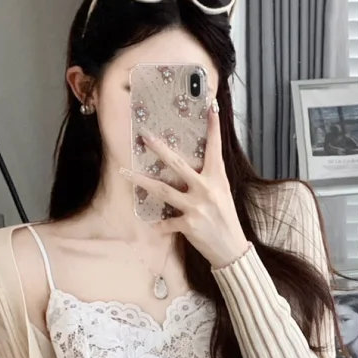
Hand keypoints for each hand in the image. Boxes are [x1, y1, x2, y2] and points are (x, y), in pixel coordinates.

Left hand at [122, 105, 249, 269]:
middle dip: (159, 149)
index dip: (213, 128)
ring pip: (163, 190)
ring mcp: (196, 207)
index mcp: (218, 179)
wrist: (231, 248)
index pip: (215, 149)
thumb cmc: (226, 218)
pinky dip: (160, 225)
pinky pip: (167, 222)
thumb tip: (195, 163)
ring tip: (126, 172)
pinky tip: (153, 226)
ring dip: (142, 181)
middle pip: (178, 165)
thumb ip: (210, 178)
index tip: (210, 108)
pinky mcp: (188, 225)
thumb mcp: (223, 193)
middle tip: (145, 137)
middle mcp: (206, 189)